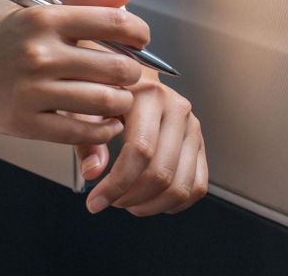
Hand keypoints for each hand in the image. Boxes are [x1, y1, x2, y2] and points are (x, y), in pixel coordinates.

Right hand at [0, 0, 149, 146]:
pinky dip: (103, 130)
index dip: (139, 34)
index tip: (141, 41)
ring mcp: (33, 90)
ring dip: (122, 104)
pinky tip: (105, 123)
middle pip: (116, 68)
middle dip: (134, 74)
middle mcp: (40, 53)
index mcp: (45, 19)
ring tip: (119, 100)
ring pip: (105, 102)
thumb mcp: (36, 8)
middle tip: (131, 77)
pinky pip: (81, 131)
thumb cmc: (2, 41)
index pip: (113, 23)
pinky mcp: (26, 123)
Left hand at [85, 70, 207, 216]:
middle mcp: (178, 110)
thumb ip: (87, 141)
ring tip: (128, 202)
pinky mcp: (200, 145)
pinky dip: (173, 203)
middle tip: (111, 201)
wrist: (133, 83)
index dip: (116, 184)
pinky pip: (197, 186)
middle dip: (131, 198)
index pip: (140, 150)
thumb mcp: (87, 110)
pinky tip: (150, 200)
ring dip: (151, 205)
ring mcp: (193, 128)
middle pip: (162, 172)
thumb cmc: (108, 96)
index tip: (95, 201)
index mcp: (150, 96)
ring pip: (181, 185)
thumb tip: (93, 172)